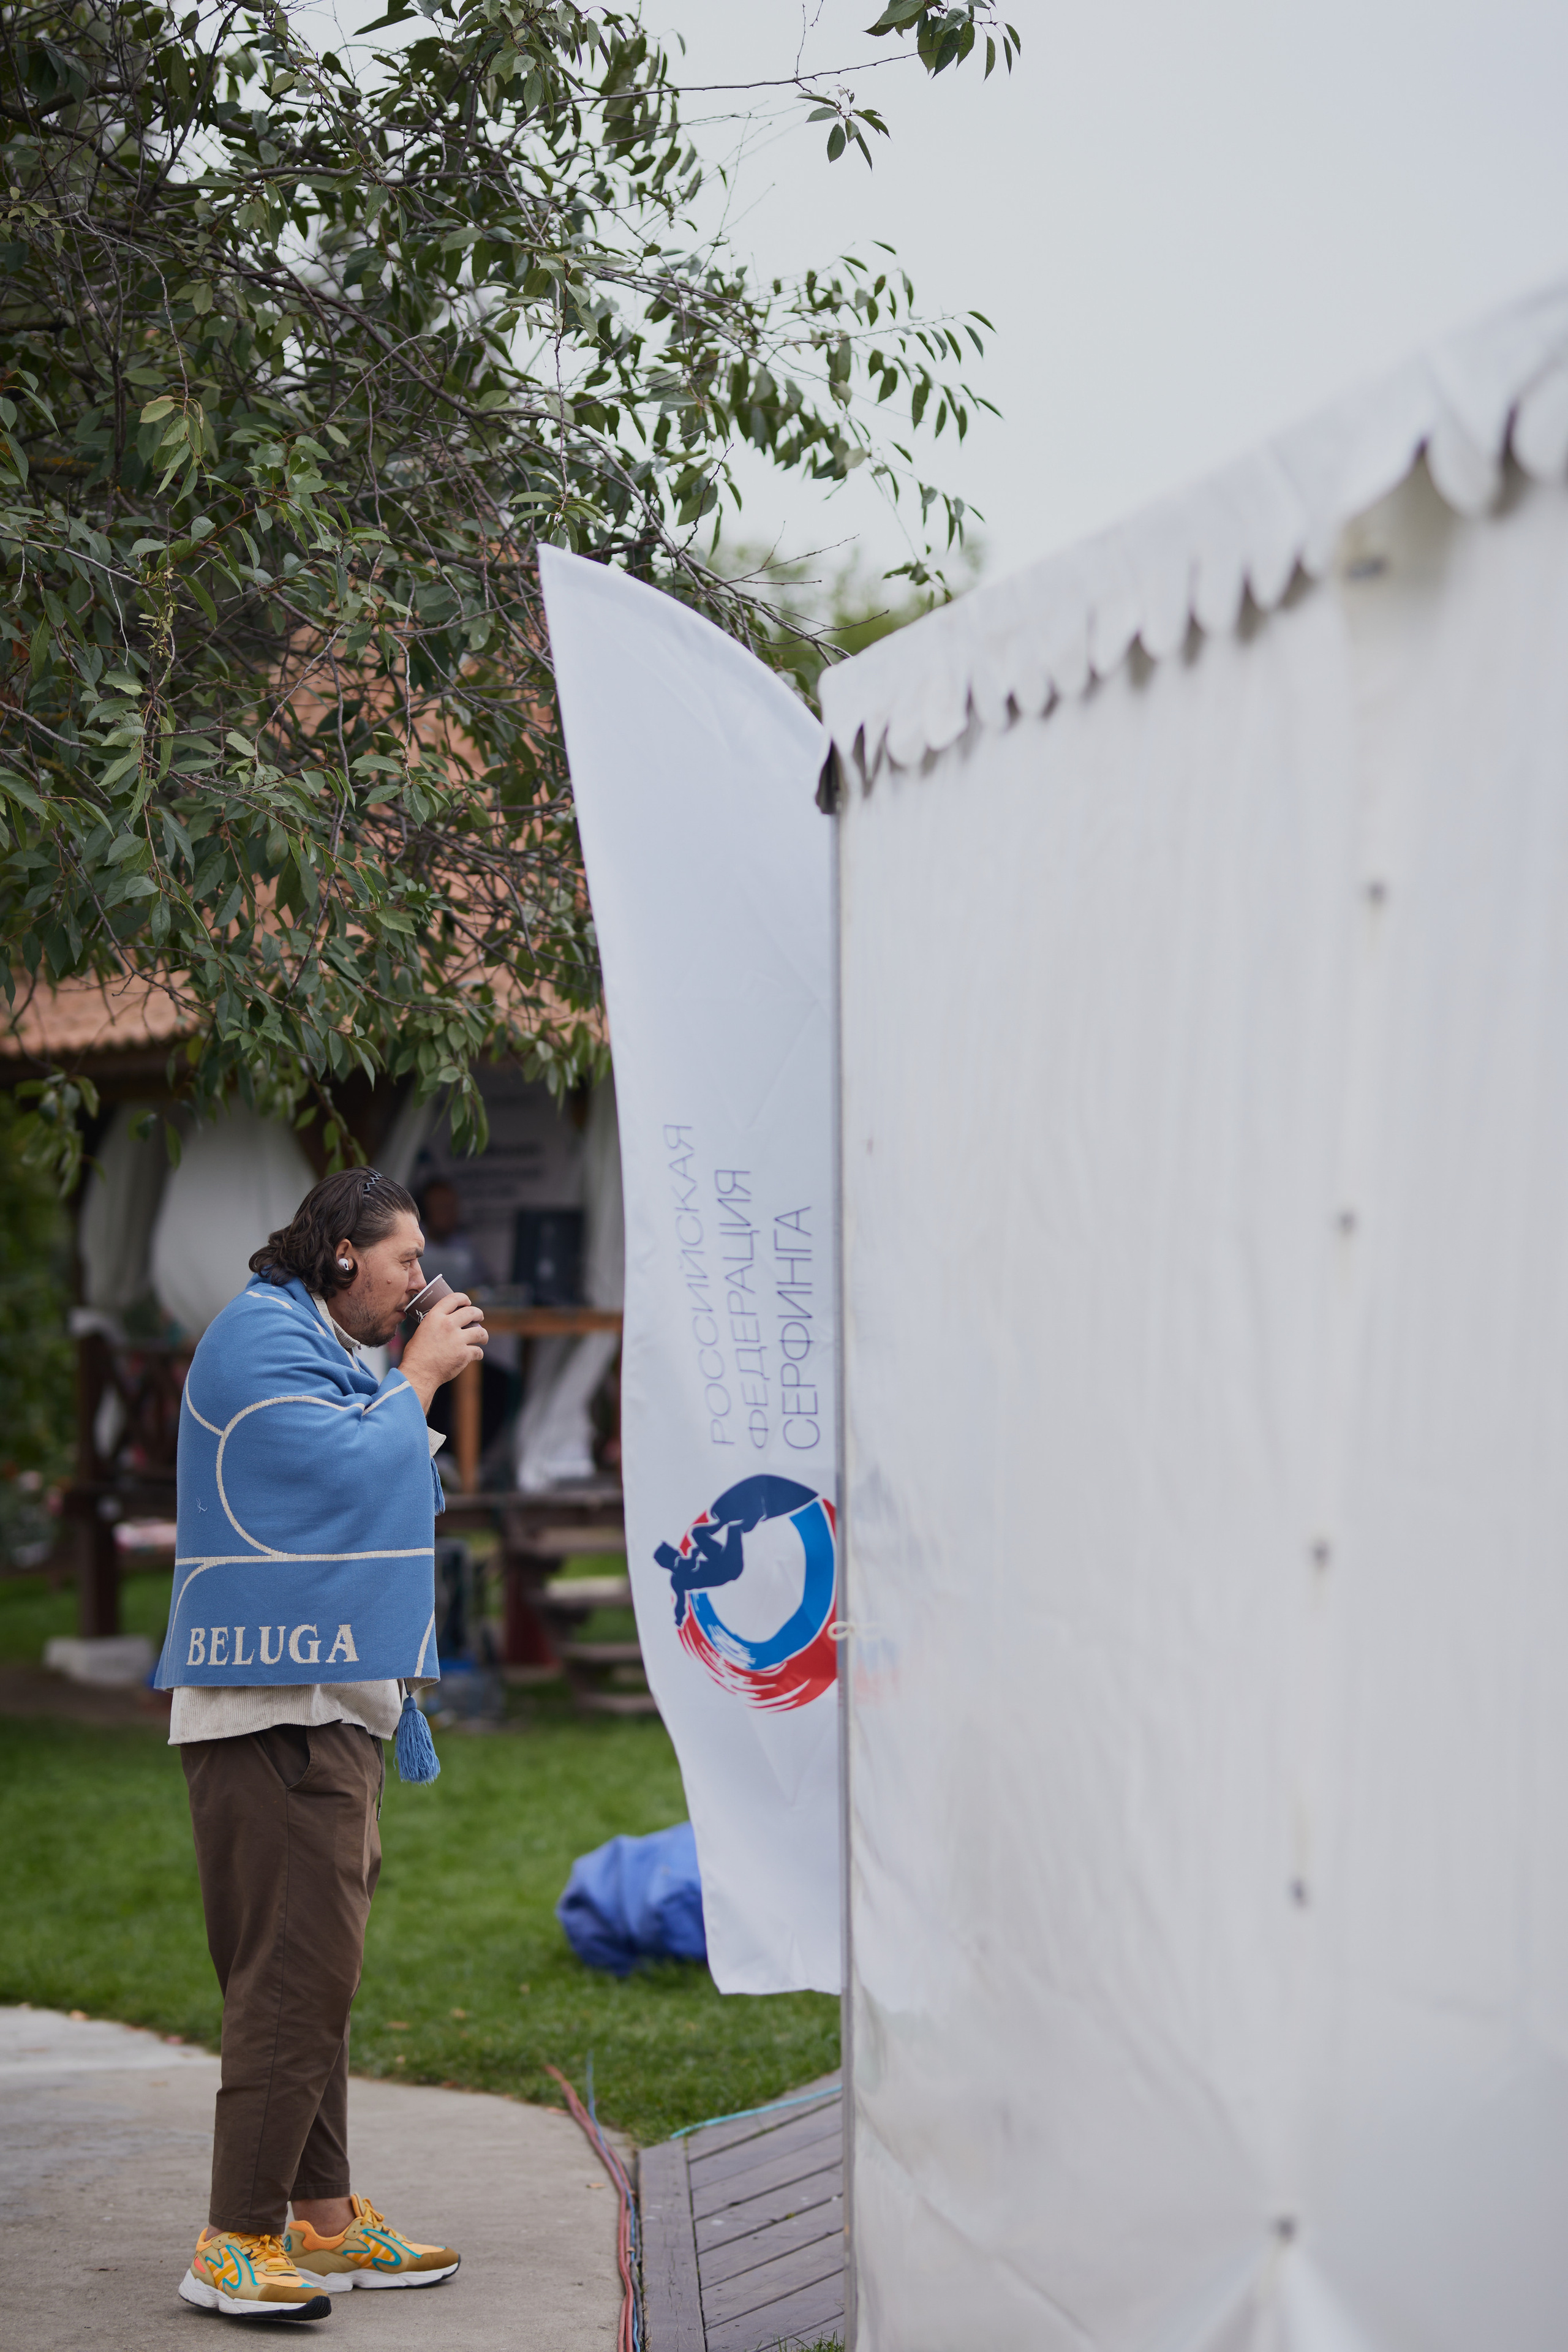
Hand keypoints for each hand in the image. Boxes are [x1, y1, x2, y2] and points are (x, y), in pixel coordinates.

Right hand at [398, 1291, 487, 1412]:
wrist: (418, 1373)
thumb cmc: (416, 1354)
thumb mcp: (421, 1331)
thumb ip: (434, 1324)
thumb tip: (443, 1323)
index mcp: (435, 1317)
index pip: (454, 1298)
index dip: (464, 1298)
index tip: (468, 1302)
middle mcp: (448, 1325)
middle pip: (472, 1312)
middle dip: (478, 1314)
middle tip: (479, 1317)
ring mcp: (458, 1339)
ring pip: (480, 1332)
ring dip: (483, 1335)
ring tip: (483, 1338)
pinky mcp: (464, 1354)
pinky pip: (477, 1351)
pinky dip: (478, 1353)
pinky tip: (476, 1354)